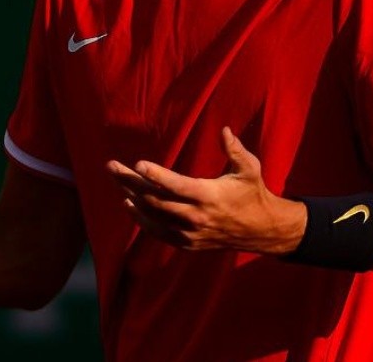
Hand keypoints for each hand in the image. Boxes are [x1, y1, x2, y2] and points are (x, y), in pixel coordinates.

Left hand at [107, 127, 303, 254]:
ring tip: (117, 180)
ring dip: (131, 198)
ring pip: (152, 215)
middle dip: (130, 182)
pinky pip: (158, 232)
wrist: (261, 230)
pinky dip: (141, 219)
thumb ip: (235, 150)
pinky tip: (128, 205)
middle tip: (112, 166)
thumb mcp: (249, 169)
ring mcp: (190, 233)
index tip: (138, 164)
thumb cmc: (253, 194)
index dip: (156, 175)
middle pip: (155, 199)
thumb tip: (224, 130)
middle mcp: (196, 217)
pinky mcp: (187, 243)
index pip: (176, 186)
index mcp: (209, 196)